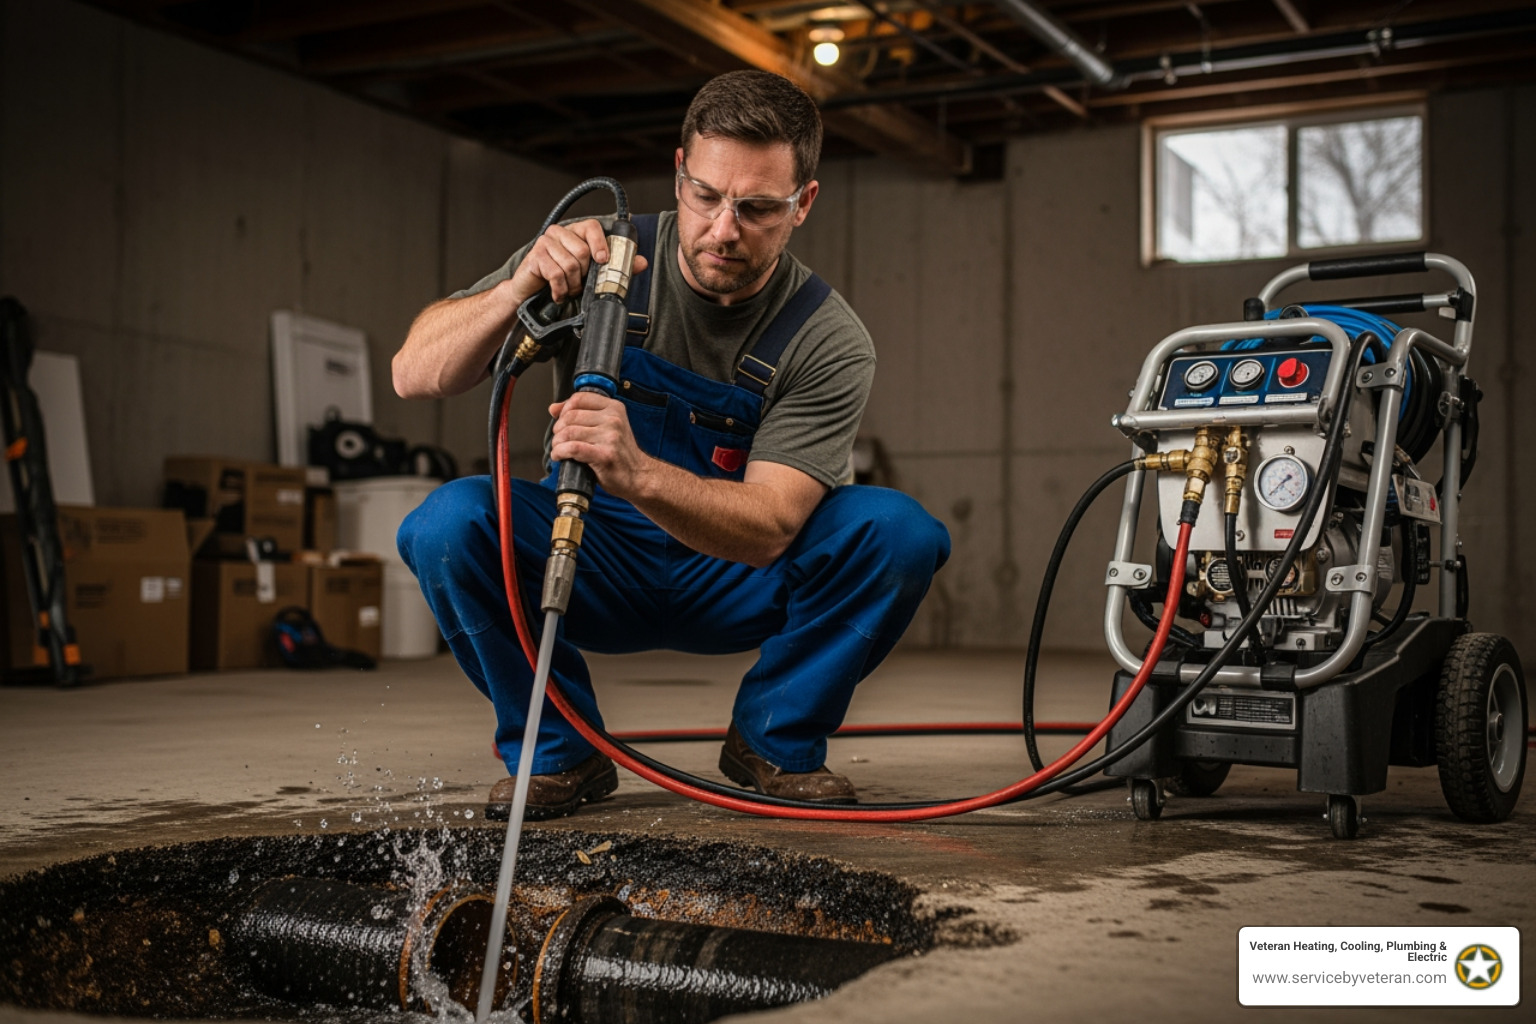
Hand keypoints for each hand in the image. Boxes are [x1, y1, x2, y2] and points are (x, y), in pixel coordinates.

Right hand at [510, 220, 648, 304]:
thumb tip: (642, 262)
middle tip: (579, 284)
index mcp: (575, 232)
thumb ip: (616, 267)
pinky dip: (560, 289)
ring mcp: (545, 242)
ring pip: (571, 264)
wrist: (531, 294)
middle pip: (583, 251)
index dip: (600, 243)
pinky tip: (558, 293)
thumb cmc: (562, 280)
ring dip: (572, 285)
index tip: (604, 260)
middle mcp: (560, 232)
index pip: (592, 226)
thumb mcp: (591, 274)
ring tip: (568, 289)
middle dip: (584, 275)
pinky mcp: (535, 256)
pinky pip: (556, 274)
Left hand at [549, 392, 654, 497]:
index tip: (562, 421)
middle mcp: (614, 419)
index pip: (579, 398)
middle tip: (559, 439)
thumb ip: (582, 414)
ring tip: (559, 449)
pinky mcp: (605, 454)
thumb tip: (553, 408)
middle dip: (558, 429)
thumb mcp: (606, 427)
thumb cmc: (620, 453)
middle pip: (571, 416)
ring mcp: (610, 437)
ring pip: (569, 432)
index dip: (564, 409)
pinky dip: (560, 452)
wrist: (638, 475)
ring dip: (557, 443)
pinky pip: (573, 448)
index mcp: (614, 408)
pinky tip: (559, 456)